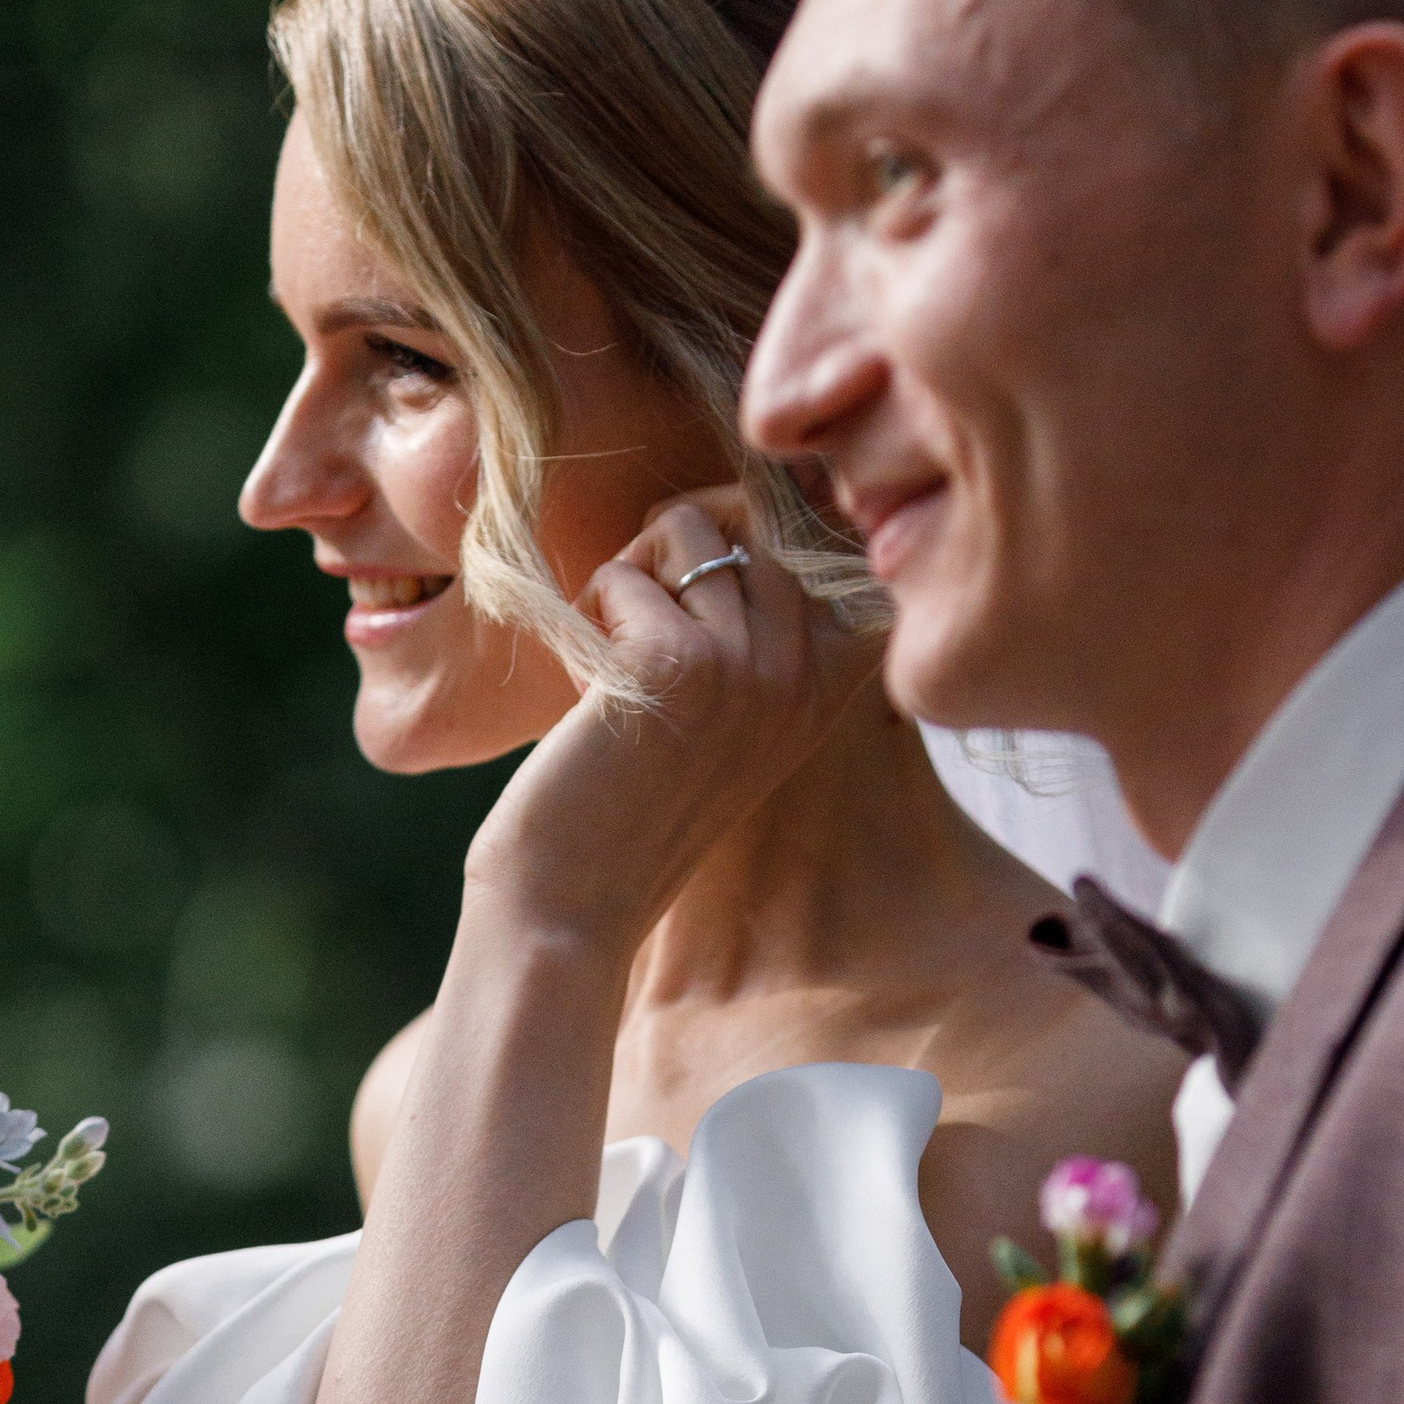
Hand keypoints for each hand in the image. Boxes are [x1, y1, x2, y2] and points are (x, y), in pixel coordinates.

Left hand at [463, 485, 871, 961]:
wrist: (573, 902)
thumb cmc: (628, 799)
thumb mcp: (722, 709)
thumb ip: (750, 622)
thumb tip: (729, 501)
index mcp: (830, 685)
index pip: (823, 540)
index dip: (750, 530)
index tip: (693, 595)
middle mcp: (804, 673)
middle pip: (753, 514)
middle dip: (677, 544)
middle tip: (634, 622)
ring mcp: (749, 667)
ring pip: (690, 527)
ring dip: (630, 573)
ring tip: (610, 651)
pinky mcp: (677, 664)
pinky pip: (623, 573)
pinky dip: (589, 611)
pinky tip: (586, 686)